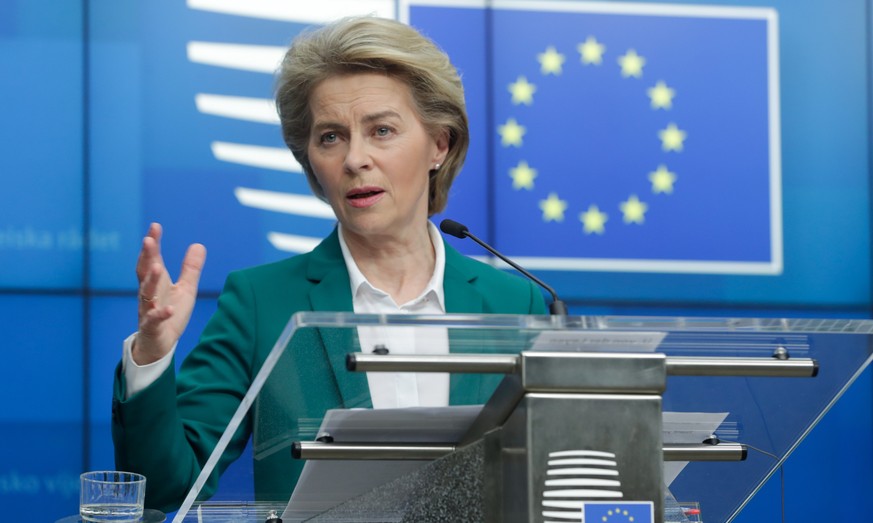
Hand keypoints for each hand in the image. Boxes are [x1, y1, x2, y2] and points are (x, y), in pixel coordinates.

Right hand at [132, 223, 205, 364]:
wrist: (159, 344)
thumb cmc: (170, 313)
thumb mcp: (185, 289)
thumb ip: (190, 269)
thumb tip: (199, 245)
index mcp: (157, 282)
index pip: (152, 259)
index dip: (153, 243)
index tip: (155, 226)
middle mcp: (149, 294)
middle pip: (144, 272)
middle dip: (146, 256)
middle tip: (148, 239)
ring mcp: (148, 310)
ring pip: (146, 294)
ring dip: (150, 280)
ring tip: (156, 267)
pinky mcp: (152, 327)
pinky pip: (154, 320)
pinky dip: (160, 314)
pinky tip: (168, 309)